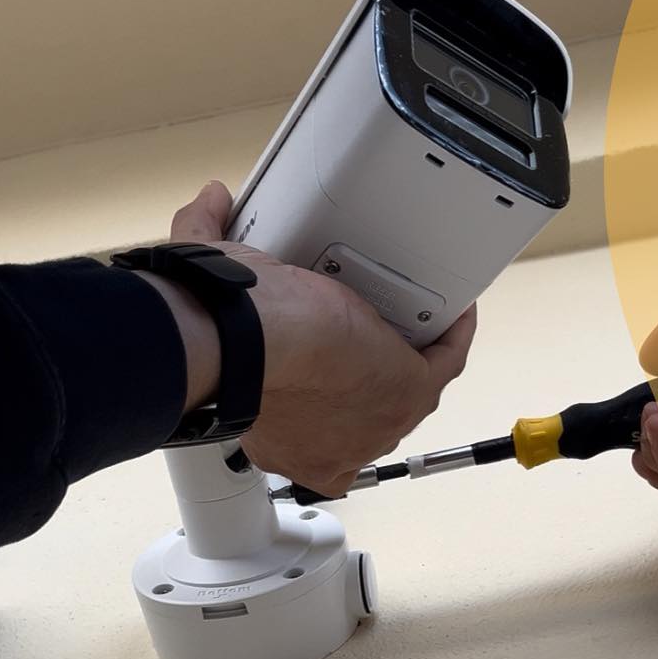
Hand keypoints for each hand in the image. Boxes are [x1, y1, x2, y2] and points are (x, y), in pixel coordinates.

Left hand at [166, 181, 476, 494]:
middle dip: (371, 366)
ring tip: (410, 305)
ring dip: (414, 347)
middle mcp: (333, 449)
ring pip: (407, 386)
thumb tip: (208, 208)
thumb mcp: (217, 294)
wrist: (259, 341)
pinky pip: (444, 363)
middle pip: (369, 412)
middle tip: (370, 320)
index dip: (328, 389)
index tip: (331, 350)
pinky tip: (451, 307)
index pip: (320, 431)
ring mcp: (374, 427)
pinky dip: (452, 333)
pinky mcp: (408, 393)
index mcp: (285, 445)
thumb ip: (206, 250)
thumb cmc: (227, 334)